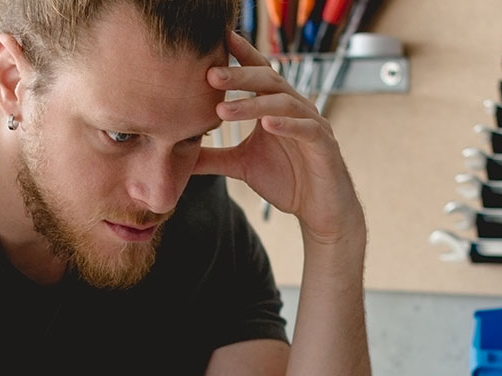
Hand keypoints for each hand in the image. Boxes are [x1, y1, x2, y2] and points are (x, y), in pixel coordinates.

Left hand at [195, 31, 364, 245]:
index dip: (241, 54)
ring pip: (284, 103)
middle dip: (240, 76)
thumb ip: (213, 156)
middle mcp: (296, 107)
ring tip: (224, 110)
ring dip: (254, 105)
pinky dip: (287, 125)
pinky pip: (307, 129)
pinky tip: (267, 125)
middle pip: (269, 80)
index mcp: (276, 106)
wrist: (319, 210)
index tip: (218, 40)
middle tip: (210, 75)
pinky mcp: (324, 145)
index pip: (258, 73)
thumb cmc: (286, 180)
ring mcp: (312, 123)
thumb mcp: (241, 165)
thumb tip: (177, 152)